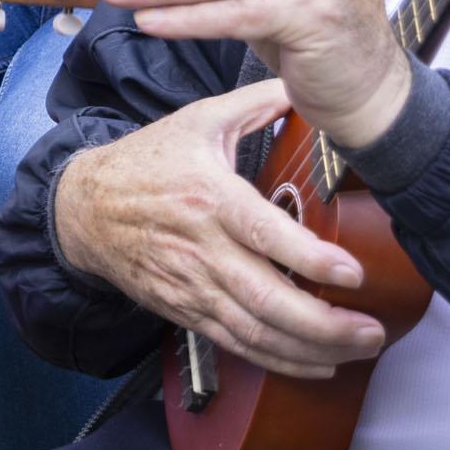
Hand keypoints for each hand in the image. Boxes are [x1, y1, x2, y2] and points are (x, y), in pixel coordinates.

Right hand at [52, 80, 384, 376]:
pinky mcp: (181, 307)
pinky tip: (315, 363)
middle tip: (368, 330)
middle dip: (323, 323)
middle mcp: (198, 247)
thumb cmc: (142, 164)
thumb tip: (298, 86)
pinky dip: (277, 360)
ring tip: (354, 350)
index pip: (263, 233)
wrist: (80, 208)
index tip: (349, 273)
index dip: (308, 258)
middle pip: (263, 297)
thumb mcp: (194, 122)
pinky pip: (234, 343)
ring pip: (253, 329)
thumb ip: (252, 106)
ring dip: (308, 348)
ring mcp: (188, 283)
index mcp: (206, 197)